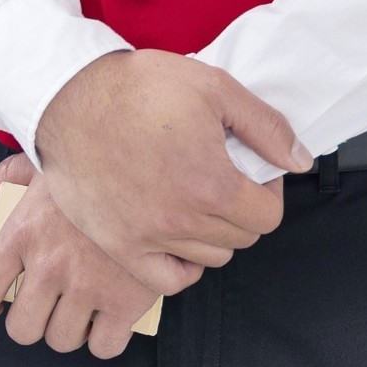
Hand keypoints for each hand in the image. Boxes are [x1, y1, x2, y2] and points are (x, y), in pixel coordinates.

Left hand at [0, 153, 190, 358]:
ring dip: (69, 331)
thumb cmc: (93, 168)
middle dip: (32, 324)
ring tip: (80, 312)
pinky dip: (104, 341)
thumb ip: (8, 175)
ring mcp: (87, 287)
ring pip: (62, 340)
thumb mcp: (45, 163)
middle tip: (46, 309)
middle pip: (22, 329)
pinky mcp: (126, 302)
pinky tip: (108, 322)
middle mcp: (48, 266)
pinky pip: (104, 347)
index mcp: (22, 233)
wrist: (152, 170)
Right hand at [32, 49, 308, 285]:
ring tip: (195, 199)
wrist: (67, 95)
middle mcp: (182, 219)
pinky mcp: (119, 245)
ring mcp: (148, 237)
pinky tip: (177, 235)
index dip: (268, 190)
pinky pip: (169, 280)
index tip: (250, 171)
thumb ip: (265, 127)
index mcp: (211, 183)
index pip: (268, 215)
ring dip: (213, 232)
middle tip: (221, 178)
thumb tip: (298, 160)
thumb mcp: (213, 87)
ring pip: (210, 257)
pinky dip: (182, 265)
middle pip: (242, 238)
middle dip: (242, 209)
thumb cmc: (136, 86)